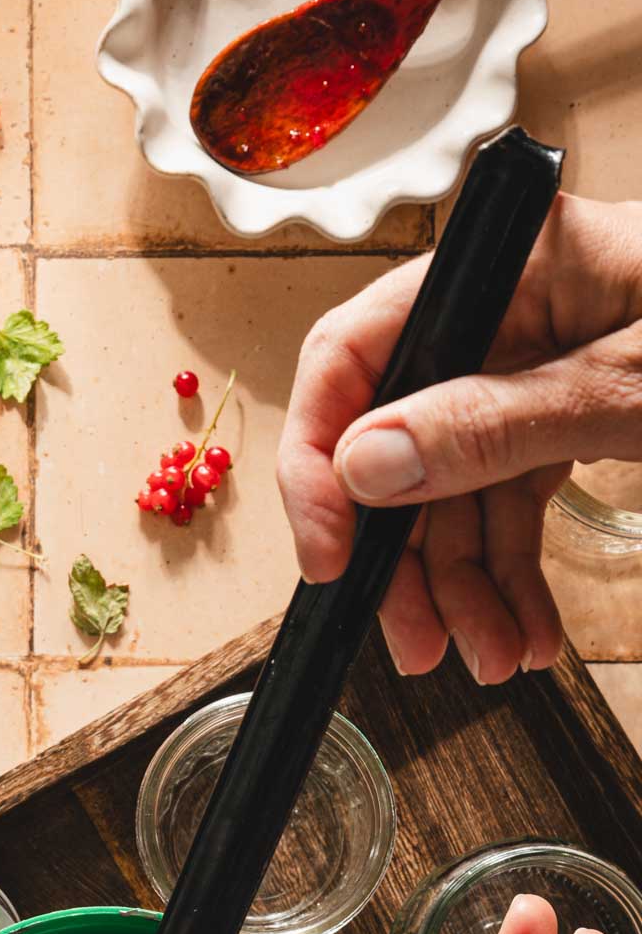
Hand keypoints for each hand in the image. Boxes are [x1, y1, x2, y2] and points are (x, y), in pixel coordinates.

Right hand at [276, 195, 641, 682]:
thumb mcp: (637, 395)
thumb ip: (496, 426)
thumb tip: (364, 464)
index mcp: (516, 269)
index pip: (356, 351)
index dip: (322, 460)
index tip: (332, 560)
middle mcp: (512, 315)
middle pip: (397, 441)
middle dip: (407, 559)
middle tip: (416, 648)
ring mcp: (538, 368)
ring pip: (451, 492)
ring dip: (464, 590)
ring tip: (494, 664)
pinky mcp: (568, 418)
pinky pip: (507, 505)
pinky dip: (510, 579)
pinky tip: (523, 636)